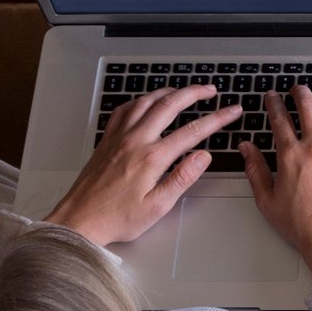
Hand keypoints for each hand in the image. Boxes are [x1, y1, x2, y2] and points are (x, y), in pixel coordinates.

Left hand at [43, 85, 240, 245]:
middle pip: (170, 105)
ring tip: (183, 90)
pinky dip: (140, 100)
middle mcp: (135, 141)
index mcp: (152, 158)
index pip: (193, 131)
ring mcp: (119, 137)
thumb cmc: (117, 218)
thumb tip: (203, 156)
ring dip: (168, 91)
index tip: (231, 111)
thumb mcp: (158, 206)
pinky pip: (124, 110)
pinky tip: (146, 102)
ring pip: (146, 101)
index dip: (217, 118)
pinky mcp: (107, 140)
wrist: (80, 220)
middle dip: (194, 93)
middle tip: (210, 90)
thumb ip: (182, 178)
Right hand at [240, 84, 311, 276]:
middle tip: (296, 89)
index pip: (279, 118)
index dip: (273, 103)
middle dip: (300, 92)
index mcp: (290, 155)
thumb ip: (255, 170)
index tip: (272, 97)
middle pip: (308, 106)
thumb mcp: (267, 200)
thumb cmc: (301, 224)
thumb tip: (246, 149)